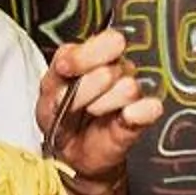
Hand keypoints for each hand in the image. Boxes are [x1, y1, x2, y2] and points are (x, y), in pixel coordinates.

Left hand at [38, 27, 160, 188]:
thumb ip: (54, 78)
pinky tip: (121, 119)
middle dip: (85, 90)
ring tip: (91, 113)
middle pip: (110, 70)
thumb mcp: (46, 96)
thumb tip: (65, 67)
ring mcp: (132, 91)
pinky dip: (137, 114)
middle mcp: (117, 70)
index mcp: (95, 56)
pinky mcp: (144, 114)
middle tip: (74, 104)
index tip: (65, 70)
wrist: (72, 154)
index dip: (85, 56)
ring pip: (128, 88)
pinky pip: (149, 108)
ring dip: (102, 106)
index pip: (107, 41)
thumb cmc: (61, 119)